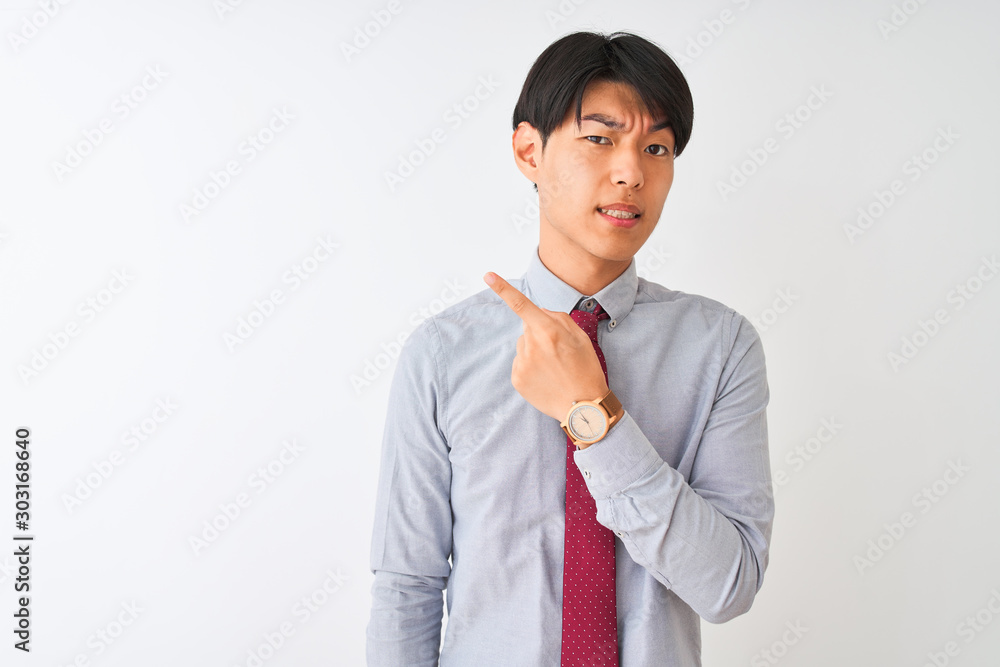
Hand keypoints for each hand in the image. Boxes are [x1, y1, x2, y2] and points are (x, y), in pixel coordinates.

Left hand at [484, 272, 608, 421]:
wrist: (583, 408)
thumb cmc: (586, 370)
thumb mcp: (581, 338)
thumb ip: (558, 318)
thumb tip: (538, 312)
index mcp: (549, 331)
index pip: (522, 305)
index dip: (503, 288)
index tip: (488, 276)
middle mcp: (532, 345)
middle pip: (528, 328)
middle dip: (540, 333)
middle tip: (559, 352)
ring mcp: (522, 363)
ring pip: (524, 346)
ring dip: (535, 351)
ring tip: (554, 368)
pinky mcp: (517, 379)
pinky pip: (521, 363)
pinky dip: (531, 367)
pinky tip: (546, 377)